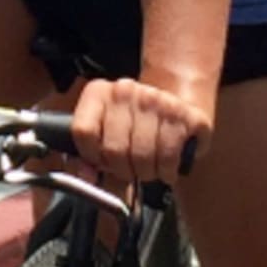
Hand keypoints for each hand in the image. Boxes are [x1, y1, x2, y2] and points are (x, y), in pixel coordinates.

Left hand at [70, 77, 209, 184]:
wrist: (178, 109)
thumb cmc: (136, 128)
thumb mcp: (107, 136)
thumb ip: (89, 157)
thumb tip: (87, 176)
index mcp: (99, 92)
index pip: (83, 131)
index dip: (92, 156)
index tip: (102, 162)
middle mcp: (125, 90)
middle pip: (113, 149)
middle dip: (122, 171)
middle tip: (130, 172)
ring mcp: (156, 99)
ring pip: (141, 155)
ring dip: (146, 173)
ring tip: (149, 170)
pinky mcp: (183, 113)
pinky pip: (168, 156)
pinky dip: (166, 171)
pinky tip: (167, 169)